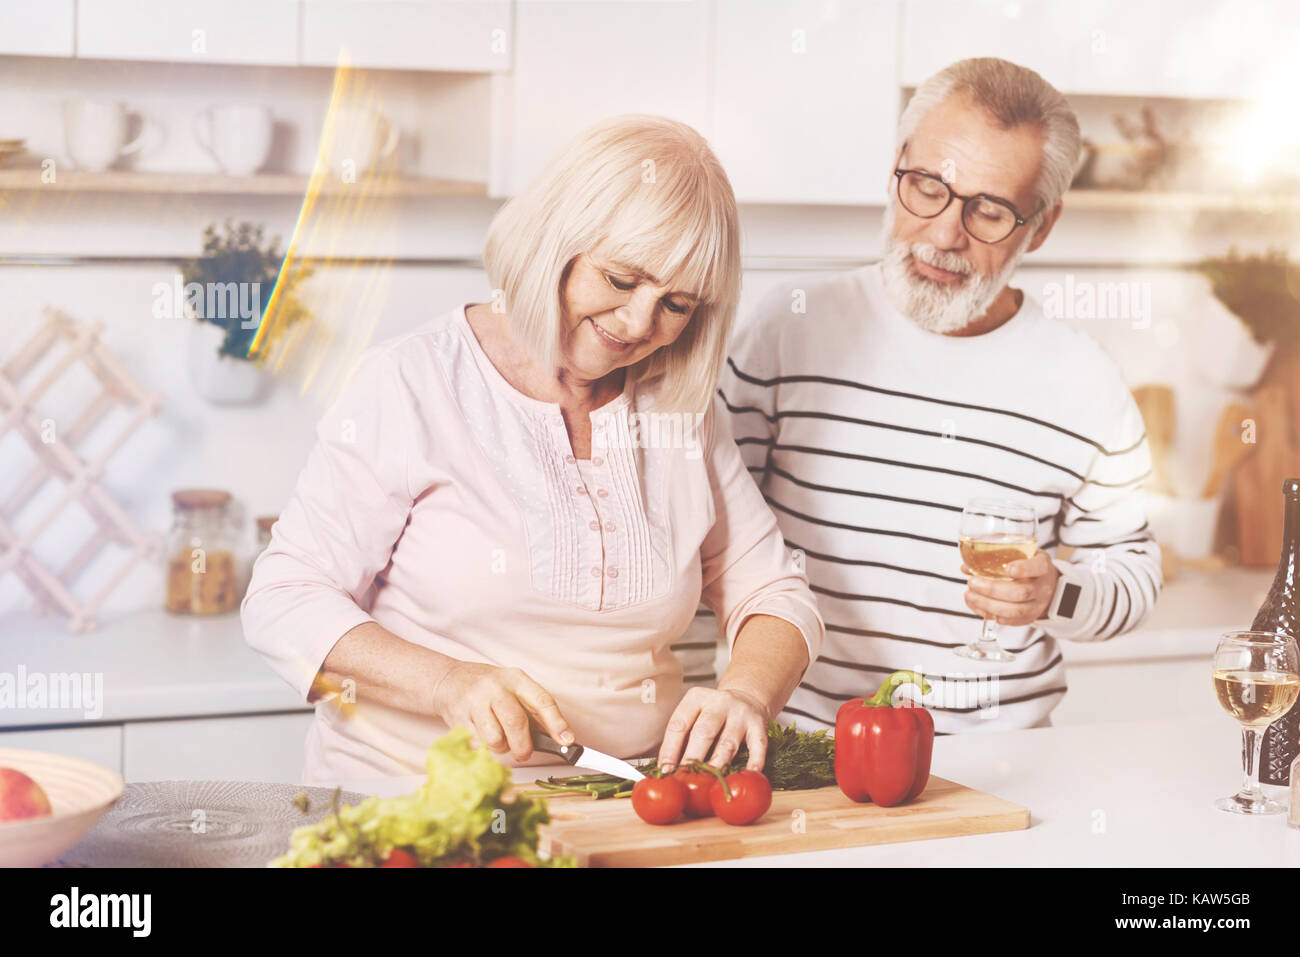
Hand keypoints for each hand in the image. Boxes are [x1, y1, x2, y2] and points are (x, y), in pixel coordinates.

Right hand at [430, 661, 572, 761]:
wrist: (449, 680)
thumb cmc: (490, 689)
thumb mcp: (514, 689)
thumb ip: (534, 712)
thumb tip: (560, 739)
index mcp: (516, 679)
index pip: (541, 700)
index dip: (556, 723)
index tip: (567, 741)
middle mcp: (496, 687)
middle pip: (516, 722)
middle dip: (523, 746)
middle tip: (524, 753)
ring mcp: (475, 701)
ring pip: (495, 738)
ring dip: (501, 747)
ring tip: (498, 738)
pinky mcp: (458, 717)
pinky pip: (477, 744)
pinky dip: (483, 747)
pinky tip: (481, 734)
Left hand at [657, 686, 769, 772]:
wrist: (746, 698)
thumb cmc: (713, 714)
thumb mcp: (695, 715)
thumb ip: (683, 738)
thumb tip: (667, 770)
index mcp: (697, 698)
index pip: (679, 724)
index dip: (670, 749)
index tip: (665, 770)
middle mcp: (719, 702)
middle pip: (703, 733)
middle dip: (692, 759)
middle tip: (684, 779)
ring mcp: (741, 713)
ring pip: (727, 743)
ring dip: (717, 766)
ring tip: (708, 784)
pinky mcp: (759, 725)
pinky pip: (757, 746)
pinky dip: (753, 763)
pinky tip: (745, 776)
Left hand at [963, 551, 1059, 625]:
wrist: (1046, 585)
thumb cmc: (1028, 566)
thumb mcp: (1019, 553)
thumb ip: (996, 556)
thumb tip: (967, 567)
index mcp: (1042, 566)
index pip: (1038, 567)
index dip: (1023, 569)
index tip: (1008, 568)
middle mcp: (1042, 587)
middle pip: (1022, 592)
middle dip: (993, 589)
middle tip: (973, 583)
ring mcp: (1036, 605)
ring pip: (1015, 610)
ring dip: (988, 604)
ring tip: (970, 595)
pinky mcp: (1028, 618)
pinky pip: (1010, 621)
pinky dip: (989, 614)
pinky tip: (976, 605)